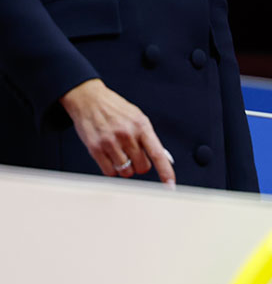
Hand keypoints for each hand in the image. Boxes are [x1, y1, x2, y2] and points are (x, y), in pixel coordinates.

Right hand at [59, 79, 175, 185]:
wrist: (89, 100)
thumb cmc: (114, 108)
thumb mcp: (137, 117)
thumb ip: (148, 137)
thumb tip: (162, 157)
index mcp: (141, 125)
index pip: (157, 153)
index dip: (165, 171)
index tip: (170, 184)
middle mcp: (127, 135)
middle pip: (142, 167)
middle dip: (140, 164)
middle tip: (133, 154)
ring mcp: (111, 143)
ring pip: (126, 172)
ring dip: (125, 167)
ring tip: (120, 152)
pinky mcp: (96, 149)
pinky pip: (109, 172)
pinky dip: (112, 169)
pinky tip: (110, 156)